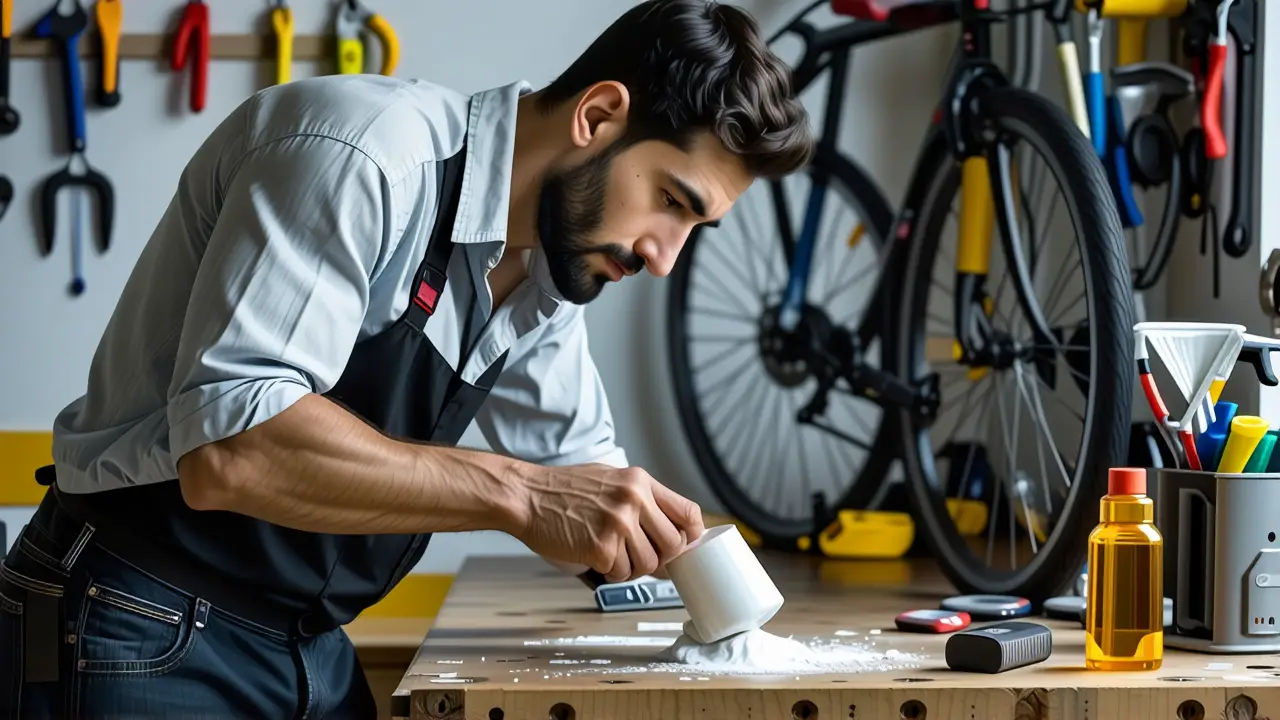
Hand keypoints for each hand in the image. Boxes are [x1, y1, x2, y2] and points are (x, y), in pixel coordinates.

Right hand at [510, 463, 704, 583]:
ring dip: (633, 567)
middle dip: (661, 557)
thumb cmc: (562, 490)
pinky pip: (621, 574)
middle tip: (642, 556)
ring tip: (612, 554)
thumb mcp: (610, 479)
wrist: (526, 495)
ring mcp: (618, 524)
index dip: (692, 535)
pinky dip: (611, 572)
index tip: (688, 545)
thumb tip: (669, 533)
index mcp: (639, 481)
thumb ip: (641, 501)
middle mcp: (633, 500)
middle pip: (674, 544)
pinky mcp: (601, 548)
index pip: (687, 511)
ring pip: (648, 564)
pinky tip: (595, 556)